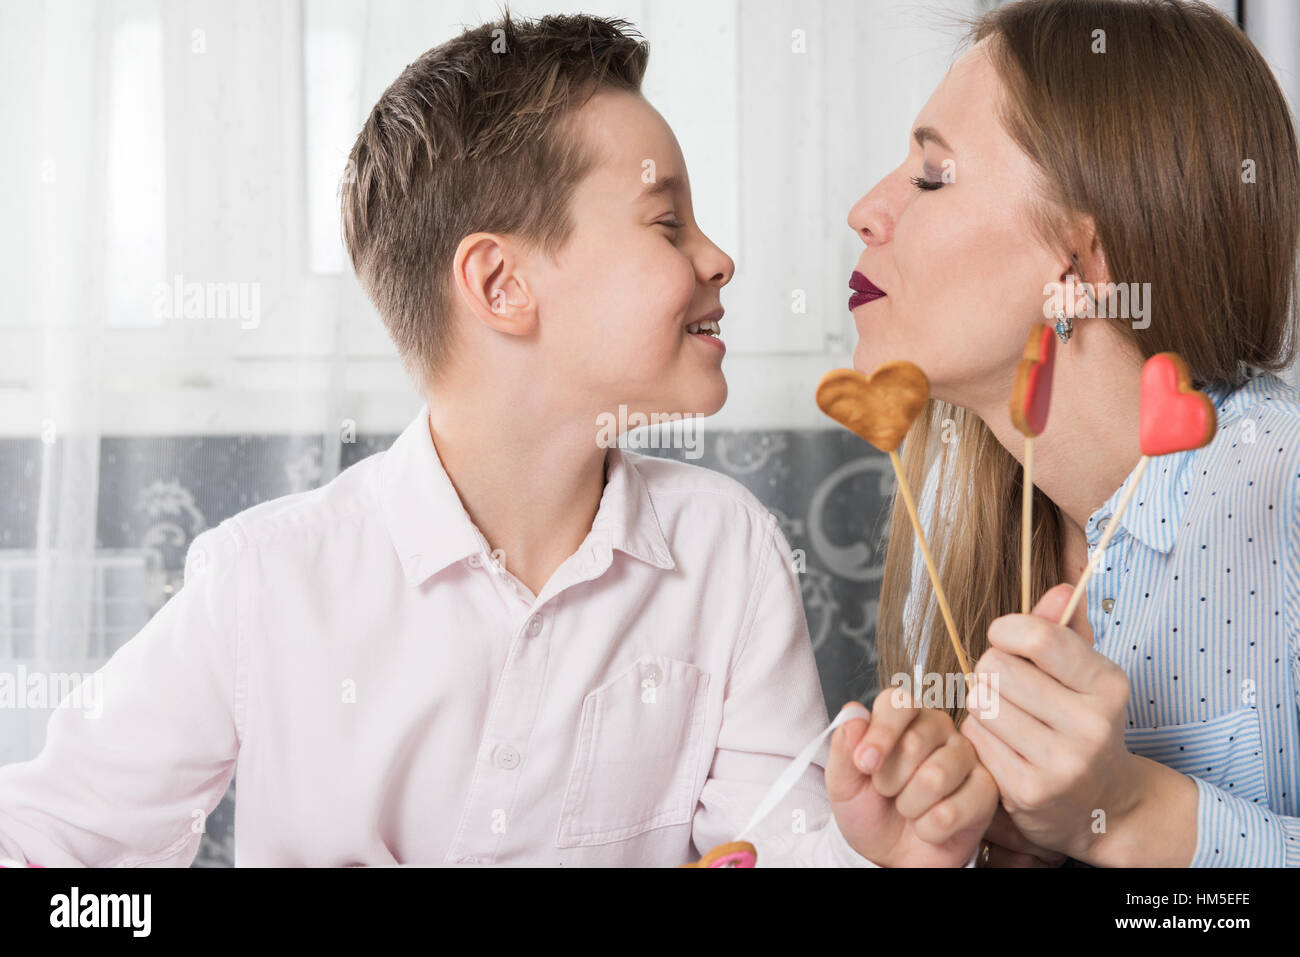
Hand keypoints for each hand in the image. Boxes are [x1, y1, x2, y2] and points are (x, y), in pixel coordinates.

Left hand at [826, 689, 996, 866]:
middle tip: (887, 791)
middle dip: (889, 779)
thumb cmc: (869, 808)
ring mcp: (966, 758)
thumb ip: (843, 747)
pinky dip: (929, 828)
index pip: (898, 703)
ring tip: (907, 808)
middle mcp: (939, 728)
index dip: (880, 733)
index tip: (863, 764)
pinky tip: (928, 825)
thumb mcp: (842, 782)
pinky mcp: (985, 791)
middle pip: (914, 742)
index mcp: (904, 717)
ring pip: (935, 778)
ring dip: (909, 805)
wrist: (889, 853)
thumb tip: (853, 713)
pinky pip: (952, 812)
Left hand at [960, 583, 1139, 861]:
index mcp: (1109, 687)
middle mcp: (1091, 727)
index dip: (1006, 630)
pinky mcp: (1029, 791)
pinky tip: (1004, 744)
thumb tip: (1061, 587)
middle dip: (992, 669)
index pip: (1040, 638)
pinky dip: (980, 736)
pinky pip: (975, 738)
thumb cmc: (1085, 722)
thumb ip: (1066, 628)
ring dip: (983, 703)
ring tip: (1007, 714)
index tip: (1005, 638)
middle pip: (997, 668)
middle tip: (1007, 684)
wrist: (1105, 806)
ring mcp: (1061, 764)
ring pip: (980, 702)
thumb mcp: (1087, 674)